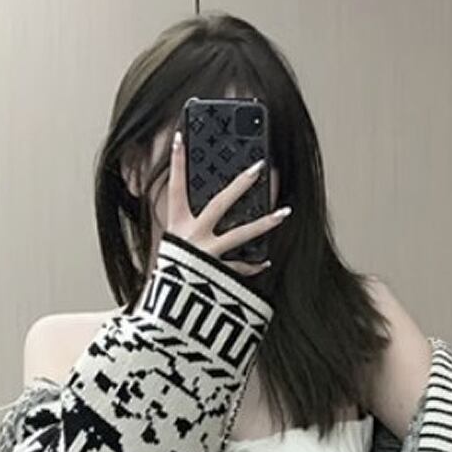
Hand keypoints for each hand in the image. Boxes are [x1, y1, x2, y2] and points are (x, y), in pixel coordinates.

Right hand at [165, 130, 290, 276]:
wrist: (167, 314)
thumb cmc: (167, 279)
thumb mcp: (167, 249)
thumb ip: (180, 231)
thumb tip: (198, 219)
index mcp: (176, 227)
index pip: (175, 188)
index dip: (176, 162)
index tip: (180, 137)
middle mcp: (193, 238)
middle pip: (220, 204)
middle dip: (240, 184)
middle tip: (258, 166)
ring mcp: (208, 256)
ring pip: (241, 234)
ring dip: (265, 223)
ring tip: (284, 213)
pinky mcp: (220, 275)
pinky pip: (240, 268)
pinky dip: (253, 266)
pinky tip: (266, 261)